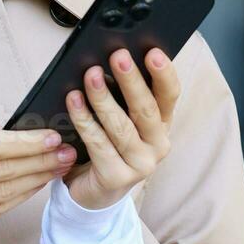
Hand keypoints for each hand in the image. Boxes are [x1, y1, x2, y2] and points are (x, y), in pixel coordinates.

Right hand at [0, 127, 77, 243]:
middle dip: (41, 161)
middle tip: (67, 152)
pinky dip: (18, 198)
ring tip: (59, 168)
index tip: (52, 136)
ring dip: (36, 180)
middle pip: (3, 170)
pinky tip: (34, 187)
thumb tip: (10, 138)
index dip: (27, 143)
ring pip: (3, 193)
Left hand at [61, 46, 179, 209]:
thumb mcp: (120, 119)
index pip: (170, 95)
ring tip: (90, 75)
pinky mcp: (117, 178)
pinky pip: (98, 143)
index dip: (163, 74)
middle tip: (118, 55)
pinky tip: (73, 101)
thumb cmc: (106, 146)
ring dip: (103, 98)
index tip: (152, 51)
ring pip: (121, 126)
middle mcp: (157, 145)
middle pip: (146, 109)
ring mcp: (140, 165)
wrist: (93, 192)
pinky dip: (84, 120)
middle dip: (131, 80)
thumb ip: (121, 96)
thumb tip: (107, 60)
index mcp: (162, 125)